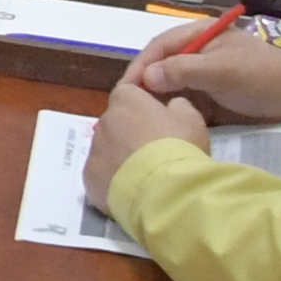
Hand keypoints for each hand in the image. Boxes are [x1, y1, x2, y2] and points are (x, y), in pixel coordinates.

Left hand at [94, 74, 209, 187]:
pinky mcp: (89, 177)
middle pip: (117, 121)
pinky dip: (114, 178)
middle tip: (154, 147)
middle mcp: (104, 121)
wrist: (163, 190)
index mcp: (126, 101)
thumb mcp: (191, 119)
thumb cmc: (178, 148)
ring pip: (108, 148)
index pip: (127, 90)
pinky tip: (131, 189)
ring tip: (145, 173)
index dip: (139, 96)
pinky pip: (101, 173)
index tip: (150, 103)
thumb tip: (171, 108)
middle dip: (132, 130)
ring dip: (122, 155)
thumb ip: (178, 107)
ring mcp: (94, 150)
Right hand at [129, 18, 280, 123]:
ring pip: (169, 85)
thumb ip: (184, 71)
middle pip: (161, 65)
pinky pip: (183, 101)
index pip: (159, 47)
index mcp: (200, 34)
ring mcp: (203, 74)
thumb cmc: (262, 77)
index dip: (140, 66)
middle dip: (144, 85)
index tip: (125, 88)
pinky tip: (162, 124)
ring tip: (140, 119)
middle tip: (127, 107)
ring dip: (156, 100)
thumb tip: (147, 78)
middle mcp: (197, 51)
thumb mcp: (222, 71)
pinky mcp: (210, 95)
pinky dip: (172, 111)